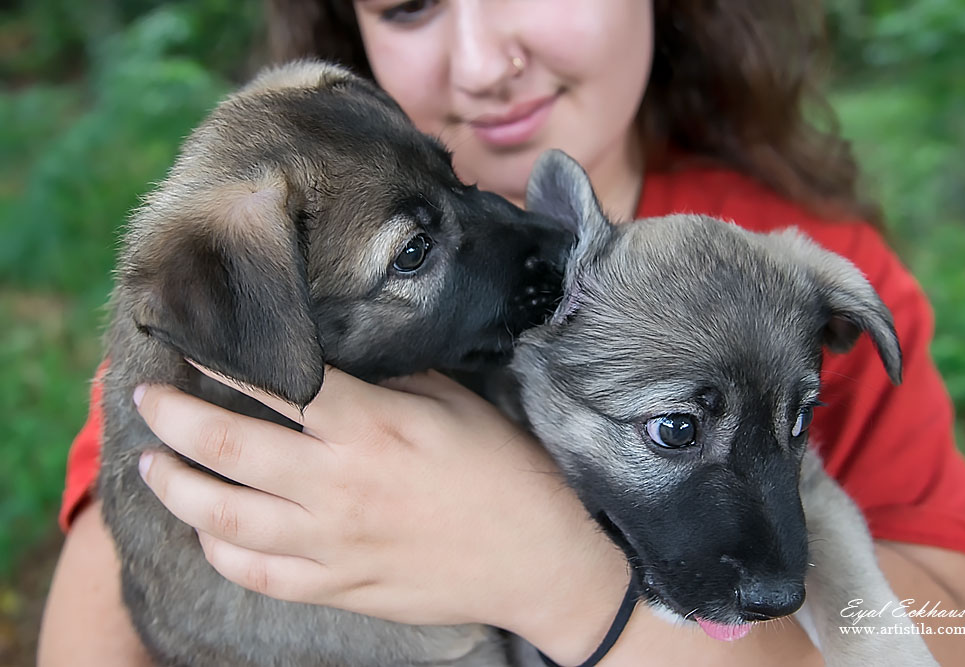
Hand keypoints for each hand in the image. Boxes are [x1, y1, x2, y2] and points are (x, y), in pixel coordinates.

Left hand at [133, 364, 629, 662]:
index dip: (221, 359)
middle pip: (228, 447)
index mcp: (371, 428)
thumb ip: (387, 382)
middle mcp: (339, 486)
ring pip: (225, 519)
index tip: (189, 343)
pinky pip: (259, 575)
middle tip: (145, 401)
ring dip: (177, 488)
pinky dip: (221, 553)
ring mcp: (334, 544)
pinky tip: (207, 533)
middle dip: (172, 419)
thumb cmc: (504, 471)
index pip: (275, 384)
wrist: (538, 559)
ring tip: (152, 467)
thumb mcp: (453, 404)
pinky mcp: (340, 587)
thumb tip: (332, 362)